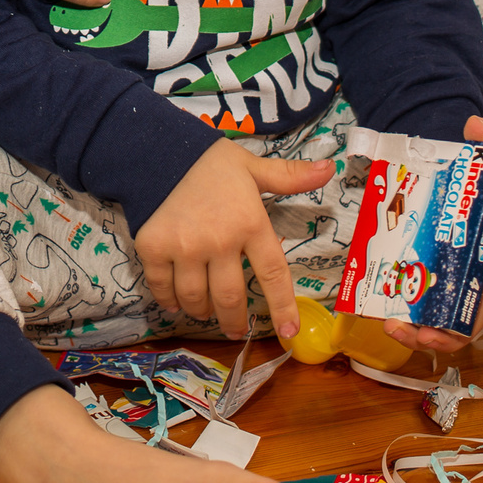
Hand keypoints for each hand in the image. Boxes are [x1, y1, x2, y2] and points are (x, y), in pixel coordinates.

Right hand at [134, 142, 335, 339]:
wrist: (157, 149)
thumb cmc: (210, 162)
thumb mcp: (253, 167)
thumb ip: (290, 176)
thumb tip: (329, 169)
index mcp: (250, 223)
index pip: (273, 274)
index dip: (282, 307)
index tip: (288, 333)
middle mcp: (219, 241)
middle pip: (231, 299)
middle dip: (234, 321)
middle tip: (235, 328)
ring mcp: (184, 248)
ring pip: (197, 300)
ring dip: (202, 312)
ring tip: (205, 311)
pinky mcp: (153, 249)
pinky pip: (163, 289)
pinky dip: (170, 300)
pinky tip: (175, 301)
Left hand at [383, 115, 482, 354]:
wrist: (433, 182)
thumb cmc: (462, 178)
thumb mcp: (476, 153)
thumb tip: (477, 123)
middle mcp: (472, 271)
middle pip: (473, 312)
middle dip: (455, 331)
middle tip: (429, 334)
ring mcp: (446, 282)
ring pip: (445, 323)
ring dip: (426, 336)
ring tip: (398, 330)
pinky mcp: (421, 286)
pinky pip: (418, 317)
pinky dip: (405, 326)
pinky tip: (384, 321)